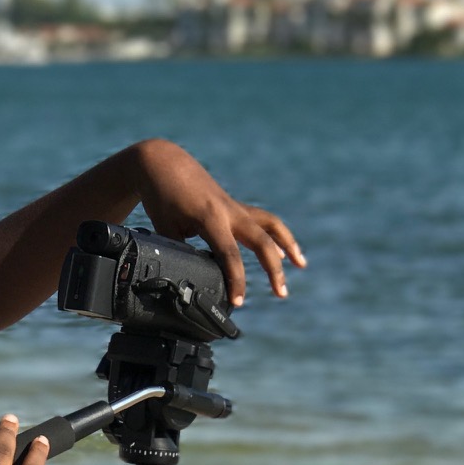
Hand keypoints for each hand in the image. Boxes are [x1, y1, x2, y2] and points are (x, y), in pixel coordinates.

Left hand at [134, 139, 305, 307]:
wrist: (164, 162)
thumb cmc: (162, 196)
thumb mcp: (164, 228)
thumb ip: (179, 253)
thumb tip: (186, 279)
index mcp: (211, 217)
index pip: (229, 254)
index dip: (236, 280)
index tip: (238, 302)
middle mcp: (229, 211)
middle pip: (262, 240)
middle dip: (274, 268)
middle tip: (281, 294)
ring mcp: (235, 207)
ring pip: (270, 225)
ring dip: (288, 244)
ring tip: (301, 264)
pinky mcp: (235, 206)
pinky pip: (262, 220)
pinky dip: (276, 235)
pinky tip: (282, 251)